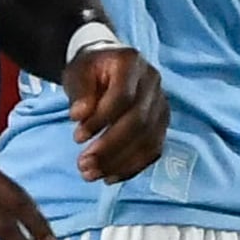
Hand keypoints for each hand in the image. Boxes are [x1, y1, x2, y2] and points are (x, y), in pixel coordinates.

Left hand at [66, 46, 167, 184]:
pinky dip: (133, 167)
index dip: (101, 120)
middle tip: (84, 166)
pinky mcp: (162, 122)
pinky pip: (154, 149)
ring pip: (149, 139)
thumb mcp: (77, 72)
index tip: (77, 137)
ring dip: (120, 162)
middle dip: (110, 148)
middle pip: (139, 121)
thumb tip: (80, 116)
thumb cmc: (90, 69)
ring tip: (92, 175)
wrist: (109, 64)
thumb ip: (79, 92)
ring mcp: (161, 103)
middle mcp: (153, 81)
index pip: (123, 97)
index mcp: (130, 63)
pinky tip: (110, 176)